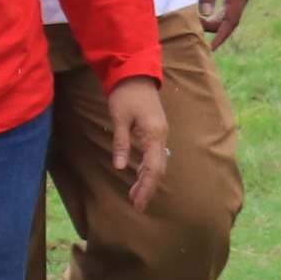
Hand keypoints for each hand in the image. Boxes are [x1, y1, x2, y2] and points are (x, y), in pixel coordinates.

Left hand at [105, 76, 171, 206]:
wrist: (136, 74)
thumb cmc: (126, 95)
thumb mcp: (119, 118)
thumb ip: (121, 143)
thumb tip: (121, 167)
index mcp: (154, 134)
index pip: (153, 168)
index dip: (146, 187)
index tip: (138, 203)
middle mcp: (161, 137)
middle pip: (158, 169)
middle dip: (147, 188)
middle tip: (136, 205)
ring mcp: (160, 134)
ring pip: (157, 164)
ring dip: (147, 180)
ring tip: (135, 196)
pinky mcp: (155, 131)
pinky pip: (155, 156)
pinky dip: (147, 169)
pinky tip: (139, 177)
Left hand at [194, 0, 253, 49]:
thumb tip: (205, 15)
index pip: (231, 22)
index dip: (221, 36)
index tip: (212, 48)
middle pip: (231, 20)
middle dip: (217, 31)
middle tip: (199, 37)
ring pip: (230, 13)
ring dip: (217, 22)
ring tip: (201, 30)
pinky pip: (228, 5)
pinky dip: (219, 13)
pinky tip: (207, 16)